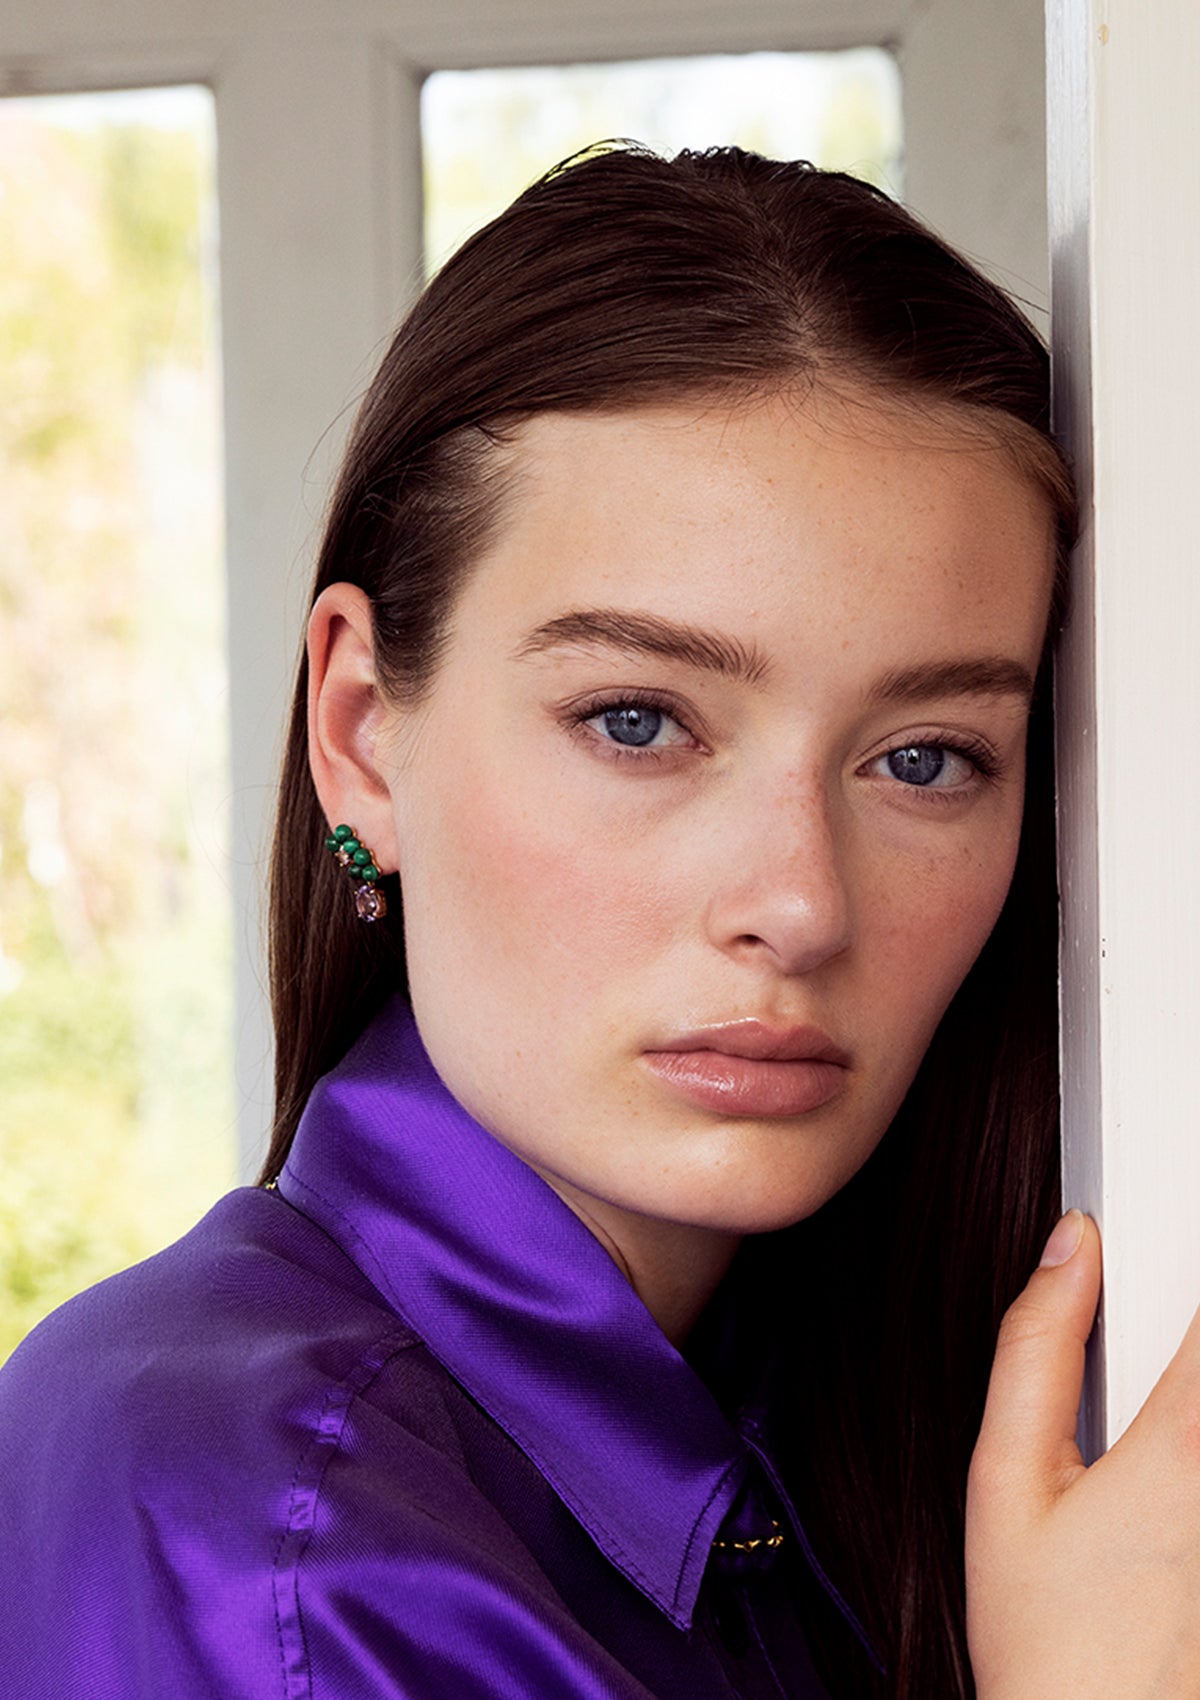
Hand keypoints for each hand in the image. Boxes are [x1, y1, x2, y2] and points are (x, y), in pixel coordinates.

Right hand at [967, 1210, 1199, 1698]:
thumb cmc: (1049, 1649)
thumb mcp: (1004, 1483)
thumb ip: (1033, 1350)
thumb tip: (1068, 1250)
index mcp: (1183, 1448)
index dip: (1179, 1267)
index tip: (1153, 1284)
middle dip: (1177, 1360)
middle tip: (1140, 1401)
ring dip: (1184, 1420)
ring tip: (1146, 1486)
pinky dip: (1189, 1482)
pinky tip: (1164, 1522)